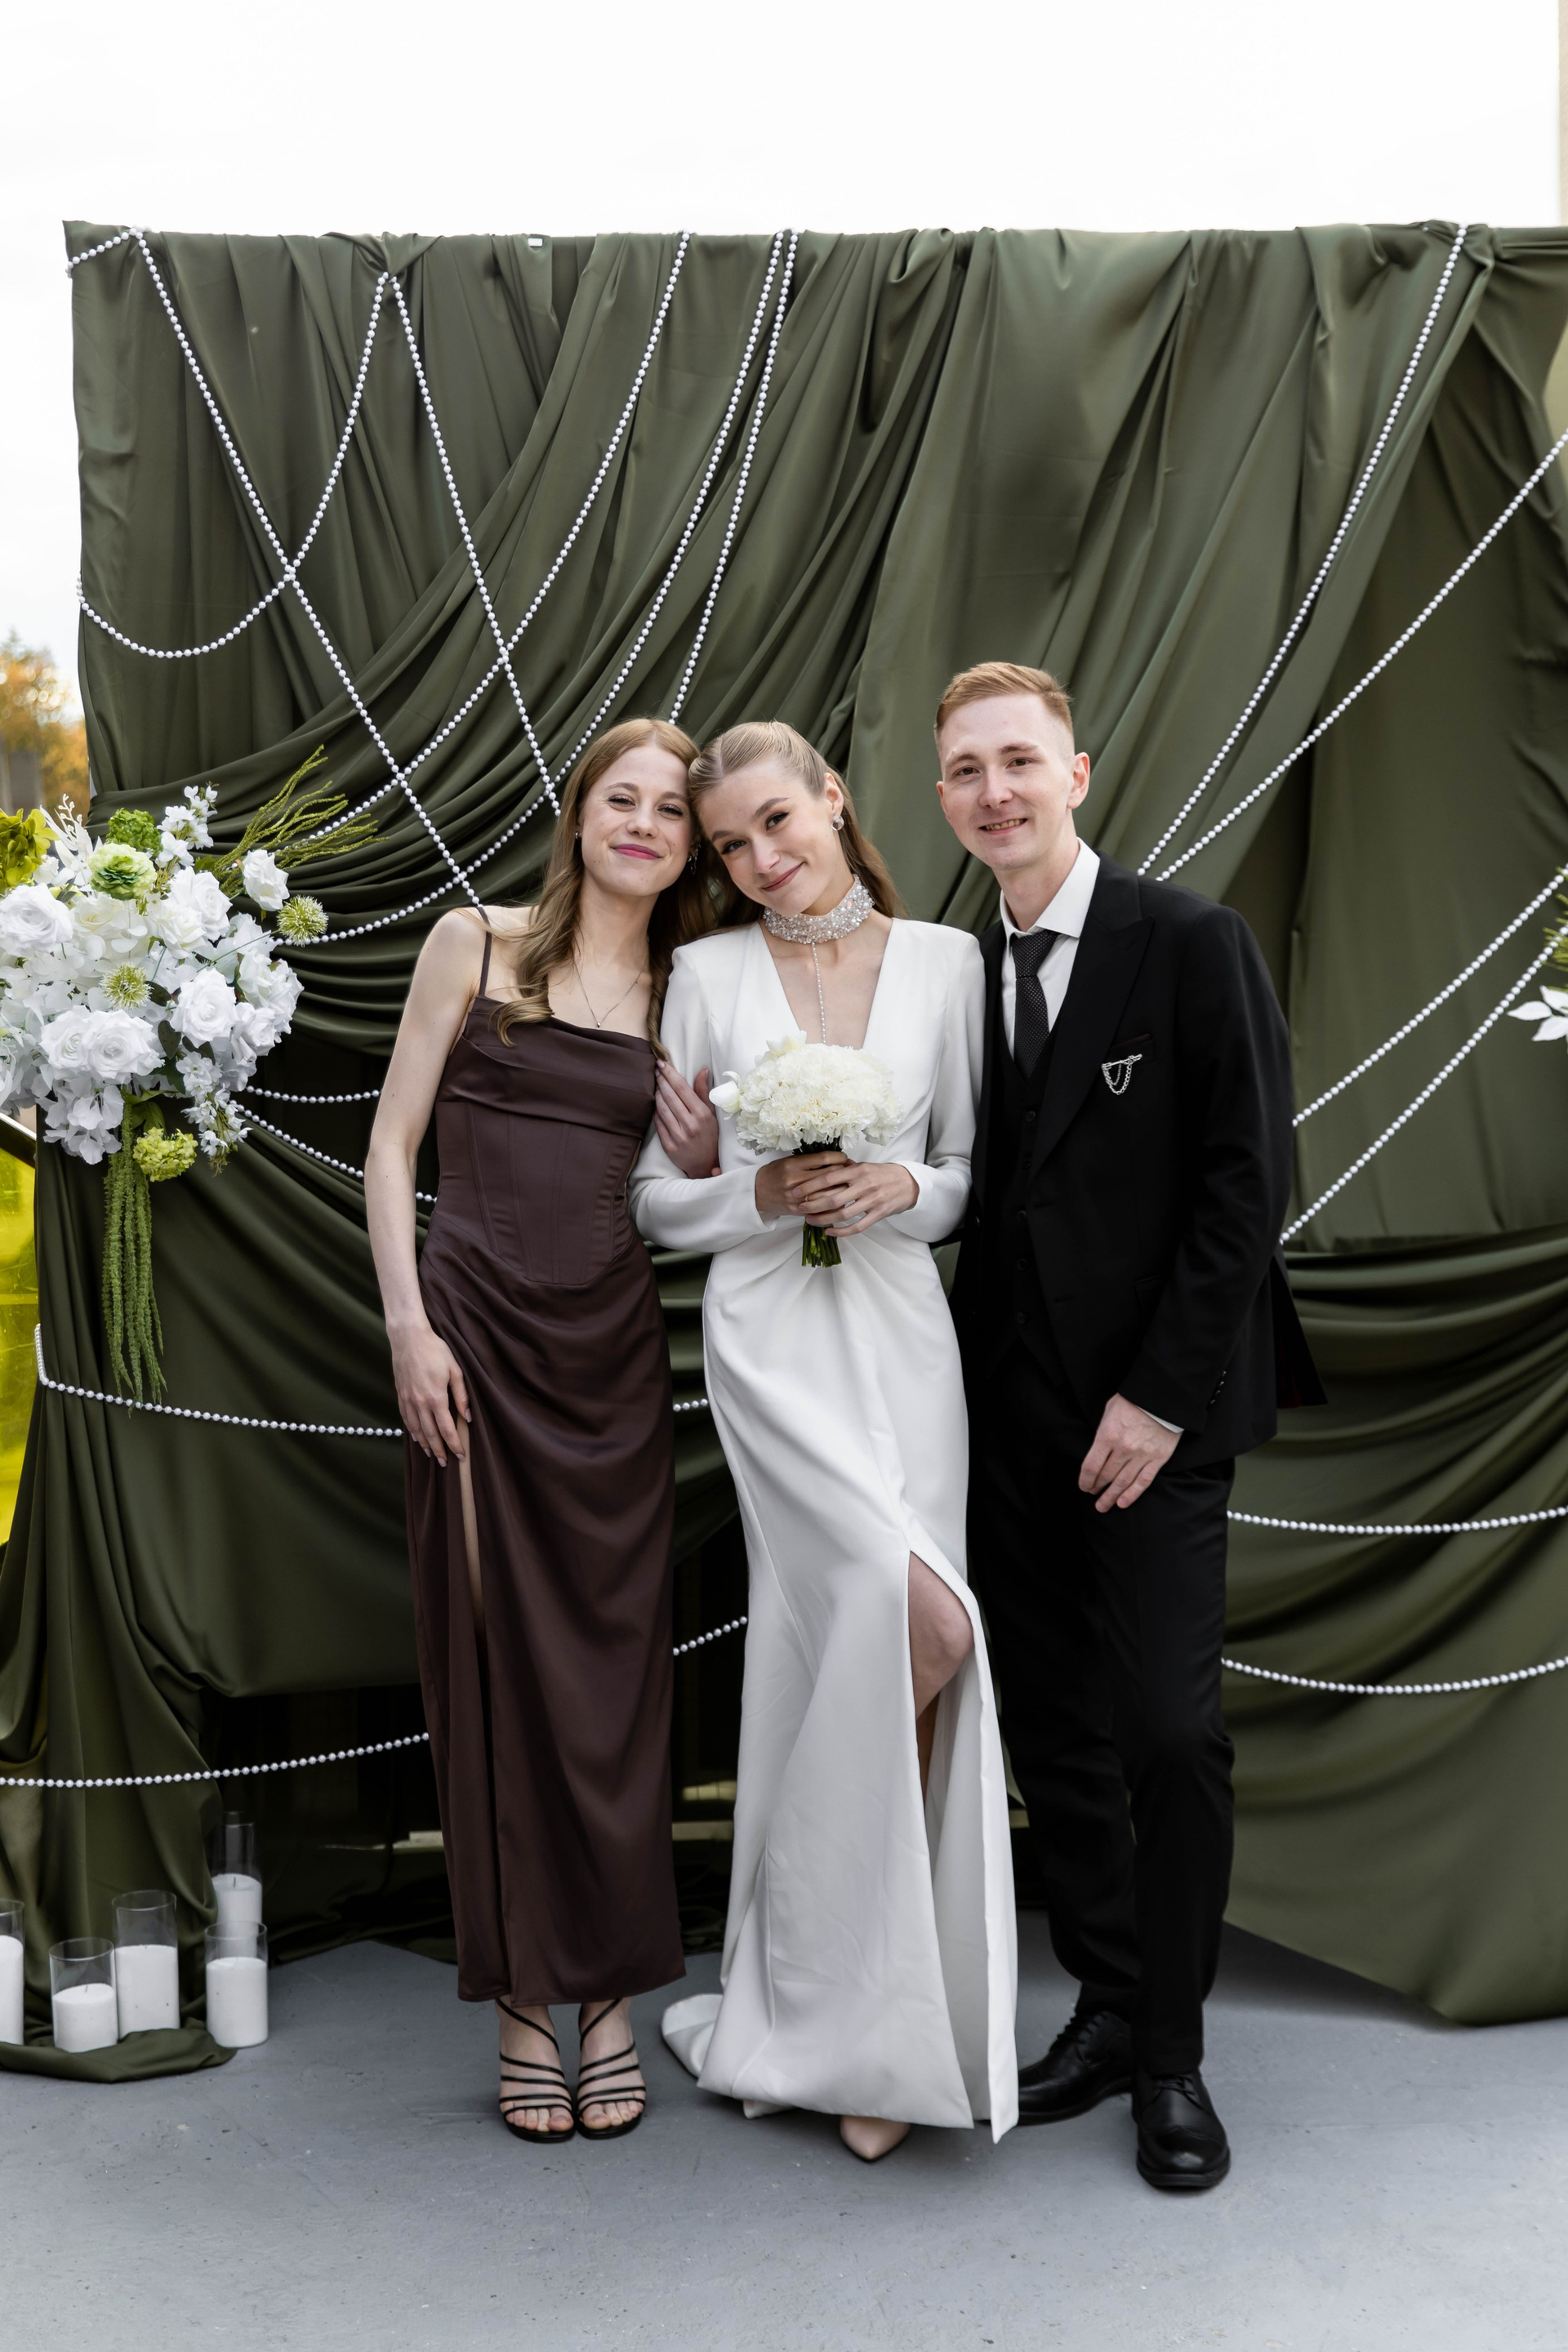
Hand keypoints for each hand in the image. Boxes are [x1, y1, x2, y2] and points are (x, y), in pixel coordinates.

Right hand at [389, 1320, 469, 1465]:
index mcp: (436, 1398)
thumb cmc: (435, 1350)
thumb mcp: (455, 1370)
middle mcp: (420, 1403)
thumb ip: (462, 1396)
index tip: (460, 1455)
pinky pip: (405, 1418)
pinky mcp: (400, 1394)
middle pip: (430, 1434)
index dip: (454, 1444)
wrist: (409, 1338)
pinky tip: (416, 1436)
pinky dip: (411, 1430)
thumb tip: (468, 1417)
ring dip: (424, 1444)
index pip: (447, 1429)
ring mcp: (408, 1400)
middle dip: (439, 1450)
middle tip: (444, 1463)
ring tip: (431, 1455)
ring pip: (416, 1429)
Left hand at [654, 1062, 719, 1177]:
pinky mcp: (669, 1146)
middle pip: (670, 1096)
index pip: (682, 1088)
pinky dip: (656, 1111)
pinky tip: (655, 1103)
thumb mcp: (711, 1114)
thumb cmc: (710, 1136)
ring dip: (657, 1094)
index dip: (671, 1074)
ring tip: (655, 1085)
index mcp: (702, 1114)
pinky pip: (658, 1124)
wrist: (706, 1165)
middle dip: (661, 1080)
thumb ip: (704, 1092)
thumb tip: (702, 1070)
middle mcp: (690, 1125)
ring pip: (662, 1108)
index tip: (663, 1063)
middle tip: (656, 1070)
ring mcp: (678, 1136)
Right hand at [754, 1149, 849, 1222]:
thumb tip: (834, 1159)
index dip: (838, 1157)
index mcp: (793, 1165)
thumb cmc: (775, 1174)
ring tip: (849, 1185)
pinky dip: (833, 1204)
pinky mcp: (798, 1210)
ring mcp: (797, 1197)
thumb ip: (809, 1161)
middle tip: (851, 1171)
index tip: (844, 1157)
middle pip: (829, 1176)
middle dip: (844, 1173)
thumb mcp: (788, 1161)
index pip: (823, 1158)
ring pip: (828, 1194)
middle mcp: (795, 1181)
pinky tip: (840, 1200)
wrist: (757, 1192)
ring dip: (842, 1189)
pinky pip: (822, 1208)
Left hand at [792, 1154, 918, 1236]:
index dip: (810, 1186)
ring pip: (843, 1214)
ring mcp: (872, 1201)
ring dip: (823, 1219)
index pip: (828, 1178)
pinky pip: (857, 1226)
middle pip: (833, 1198)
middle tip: (800, 1208)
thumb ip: (845, 1169)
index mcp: (858, 1171)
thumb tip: (823, 1167)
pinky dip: (841, 1231)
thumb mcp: (864, 1166)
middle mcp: (864, 1185)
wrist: (908, 1183)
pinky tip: (829, 1232)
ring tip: (810, 1221)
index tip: (796, 1191)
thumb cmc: (882, 1174)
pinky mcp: (879, 1214)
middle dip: (813, 1205)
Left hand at [1079, 1393, 1179, 1512]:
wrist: (1163, 1397)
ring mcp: (1142, 1455)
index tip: (1084, 1486)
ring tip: (1103, 1506)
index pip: (1091, 1466)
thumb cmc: (1134, 1400)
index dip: (1085, 1480)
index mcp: (1108, 1435)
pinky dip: (1132, 1494)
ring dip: (1111, 1496)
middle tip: (1093, 1494)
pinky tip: (1123, 1503)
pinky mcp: (1158, 1459)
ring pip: (1123, 1482)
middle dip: (1096, 1488)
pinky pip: (1143, 1481)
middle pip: (1105, 1476)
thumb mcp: (1110, 1410)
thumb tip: (1097, 1450)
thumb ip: (1102, 1431)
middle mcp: (1123, 1449)